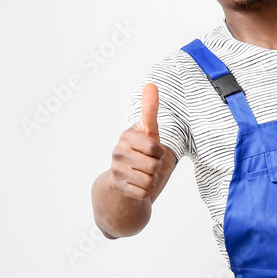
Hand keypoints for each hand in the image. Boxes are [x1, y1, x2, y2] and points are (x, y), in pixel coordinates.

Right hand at [110, 83, 164, 199]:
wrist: (123, 177)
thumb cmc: (141, 150)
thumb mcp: (148, 130)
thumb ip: (150, 109)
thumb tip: (151, 84)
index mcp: (126, 137)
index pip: (155, 148)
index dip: (159, 151)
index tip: (153, 150)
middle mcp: (118, 152)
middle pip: (154, 166)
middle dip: (156, 167)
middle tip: (148, 164)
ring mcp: (116, 171)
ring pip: (149, 180)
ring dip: (151, 179)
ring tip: (143, 173)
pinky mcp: (118, 187)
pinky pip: (144, 193)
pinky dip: (146, 191)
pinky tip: (138, 184)